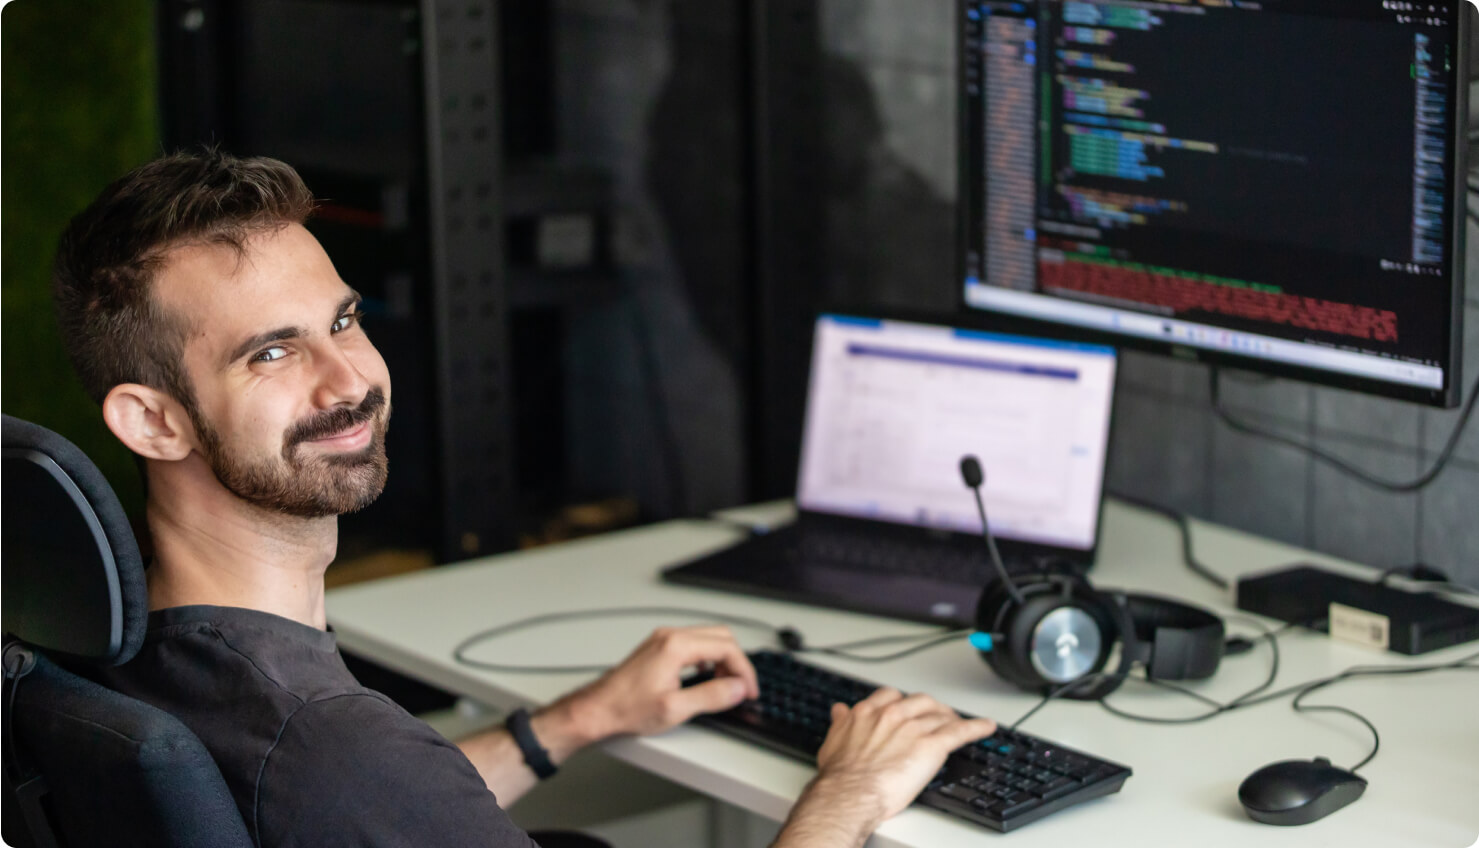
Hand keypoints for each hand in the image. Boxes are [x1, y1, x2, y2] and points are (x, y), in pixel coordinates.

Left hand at [569, 625, 759, 739]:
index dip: (744, 671)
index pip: (726, 647)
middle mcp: (670, 636)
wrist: (599, 709)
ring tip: (725, 686)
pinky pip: (694, 644)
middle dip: (736, 662)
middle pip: (721, 637)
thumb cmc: (627, 708)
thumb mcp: (676, 709)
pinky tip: (707, 677)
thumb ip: (712, 696)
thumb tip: (738, 688)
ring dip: (723, 660)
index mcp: (676, 646)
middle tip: (740, 688)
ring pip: (708, 638)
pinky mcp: (659, 647)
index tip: (749, 690)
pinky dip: (708, 658)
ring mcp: (663, 640)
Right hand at [777, 688, 996, 845]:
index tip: (908, 708)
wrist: (851, 793)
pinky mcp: (932, 746)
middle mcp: (893, 715)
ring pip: (941, 715)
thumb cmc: (842, 775)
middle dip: (931, 707)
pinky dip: (976, 728)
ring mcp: (914, 729)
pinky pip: (960, 732)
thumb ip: (840, 722)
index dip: (904, 702)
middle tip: (937, 715)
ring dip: (952, 717)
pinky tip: (986, 727)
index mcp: (870, 712)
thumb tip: (839, 711)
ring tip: (959, 722)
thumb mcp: (833, 740)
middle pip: (921, 702)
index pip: (892, 696)